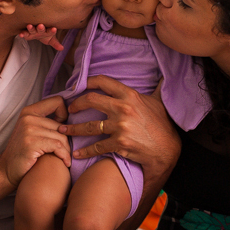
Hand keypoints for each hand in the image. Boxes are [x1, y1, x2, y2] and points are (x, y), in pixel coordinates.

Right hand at [0, 96, 70, 186]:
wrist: (7, 171)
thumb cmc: (25, 153)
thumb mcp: (33, 132)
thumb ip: (47, 123)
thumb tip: (73, 118)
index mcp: (29, 111)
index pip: (58, 101)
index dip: (65, 113)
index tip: (62, 129)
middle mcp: (28, 117)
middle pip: (62, 125)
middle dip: (67, 141)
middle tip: (66, 152)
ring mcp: (28, 129)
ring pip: (61, 137)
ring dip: (67, 151)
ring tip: (65, 159)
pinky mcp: (31, 143)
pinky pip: (58, 146)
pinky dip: (64, 156)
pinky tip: (65, 163)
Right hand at [18, 24, 63, 51]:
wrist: (38, 33)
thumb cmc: (46, 35)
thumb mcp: (51, 40)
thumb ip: (56, 44)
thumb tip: (62, 48)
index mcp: (47, 31)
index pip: (50, 30)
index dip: (52, 30)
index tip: (54, 29)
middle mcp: (40, 29)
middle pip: (40, 28)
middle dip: (41, 28)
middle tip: (41, 26)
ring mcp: (33, 30)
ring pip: (32, 29)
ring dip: (31, 28)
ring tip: (29, 26)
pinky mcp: (26, 33)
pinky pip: (24, 33)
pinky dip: (22, 33)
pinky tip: (20, 35)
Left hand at [60, 75, 179, 174]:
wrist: (166, 149)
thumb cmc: (162, 124)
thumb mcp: (159, 102)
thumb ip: (158, 88)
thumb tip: (163, 76)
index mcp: (129, 95)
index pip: (103, 82)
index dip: (87, 82)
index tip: (77, 86)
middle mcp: (123, 108)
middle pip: (90, 100)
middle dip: (76, 104)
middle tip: (69, 109)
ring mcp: (120, 127)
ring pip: (89, 126)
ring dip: (73, 129)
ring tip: (63, 130)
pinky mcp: (118, 143)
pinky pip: (96, 147)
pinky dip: (84, 151)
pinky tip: (76, 153)